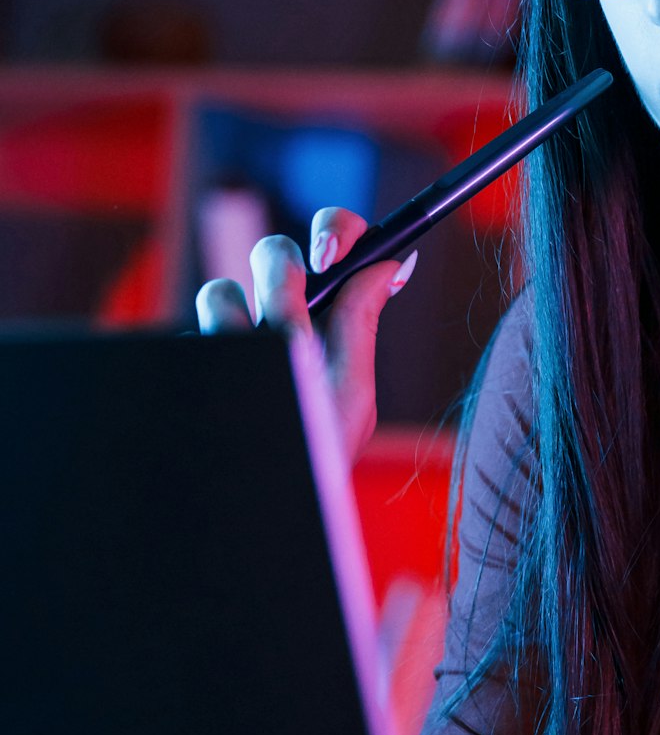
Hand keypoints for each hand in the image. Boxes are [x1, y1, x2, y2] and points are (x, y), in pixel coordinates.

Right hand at [195, 206, 417, 466]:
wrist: (271, 502)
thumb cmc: (319, 452)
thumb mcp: (350, 391)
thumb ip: (361, 324)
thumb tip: (393, 259)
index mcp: (329, 315)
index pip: (336, 243)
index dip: (334, 231)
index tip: (328, 257)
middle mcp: (280, 316)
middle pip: (273, 253)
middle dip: (280, 273)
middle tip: (287, 317)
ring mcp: (234, 335)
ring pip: (220, 292)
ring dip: (235, 324)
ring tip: (257, 375)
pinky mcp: (198, 355)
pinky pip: (192, 333)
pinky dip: (211, 352)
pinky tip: (226, 391)